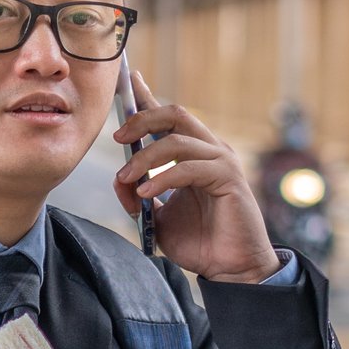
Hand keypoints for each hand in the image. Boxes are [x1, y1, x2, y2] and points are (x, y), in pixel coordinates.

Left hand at [110, 70, 278, 282]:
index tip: (127, 79)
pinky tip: (146, 194)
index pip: (167, 117)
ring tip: (126, 180)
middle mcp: (209, 150)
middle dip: (141, 120)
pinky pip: (189, 167)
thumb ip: (137, 196)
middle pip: (174, 114)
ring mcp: (221, 161)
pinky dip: (162, 178)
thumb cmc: (198, 241)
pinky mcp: (229, 179)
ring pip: (177, 139)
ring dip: (144, 159)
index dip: (147, 96)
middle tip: (118, 137)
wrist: (230, 269)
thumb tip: (118, 180)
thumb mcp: (156, 217)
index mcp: (192, 154)